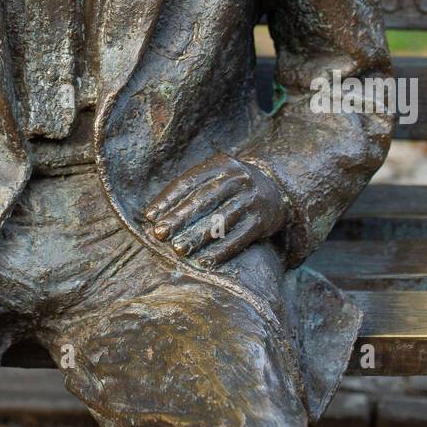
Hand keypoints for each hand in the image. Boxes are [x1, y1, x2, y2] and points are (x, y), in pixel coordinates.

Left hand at [143, 153, 287, 265]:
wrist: (276, 190)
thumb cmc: (232, 186)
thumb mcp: (216, 176)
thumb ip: (191, 189)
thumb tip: (155, 213)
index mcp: (221, 164)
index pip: (189, 182)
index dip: (168, 199)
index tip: (150, 217)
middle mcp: (238, 178)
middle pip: (203, 200)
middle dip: (178, 218)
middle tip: (159, 234)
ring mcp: (252, 199)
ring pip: (220, 220)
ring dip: (197, 236)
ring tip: (178, 249)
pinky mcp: (262, 220)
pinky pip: (239, 238)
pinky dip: (220, 251)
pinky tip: (204, 261)